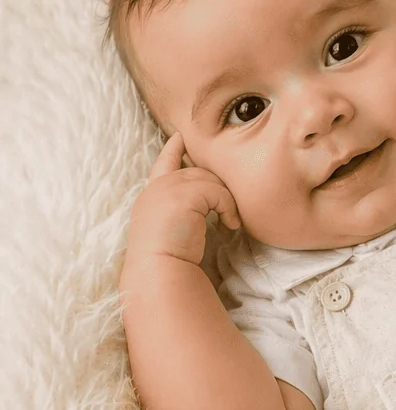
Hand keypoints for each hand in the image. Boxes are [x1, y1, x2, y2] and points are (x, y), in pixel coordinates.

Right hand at [125, 131, 241, 266]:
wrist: (158, 271)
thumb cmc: (167, 261)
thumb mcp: (171, 229)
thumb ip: (182, 211)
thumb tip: (205, 206)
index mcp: (151, 197)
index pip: (163, 164)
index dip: (173, 149)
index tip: (181, 137)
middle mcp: (157, 188)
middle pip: (197, 171)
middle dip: (216, 187)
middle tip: (227, 210)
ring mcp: (169, 188)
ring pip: (210, 180)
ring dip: (225, 201)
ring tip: (229, 223)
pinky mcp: (185, 195)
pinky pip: (218, 192)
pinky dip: (228, 208)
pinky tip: (230, 226)